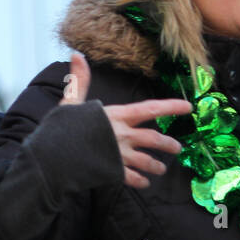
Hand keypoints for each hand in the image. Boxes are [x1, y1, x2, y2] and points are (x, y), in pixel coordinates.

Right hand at [60, 52, 191, 188]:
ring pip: (147, 161)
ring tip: (162, 169)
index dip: (170, 107)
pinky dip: (140, 182)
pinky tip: (144, 184)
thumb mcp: (71, 102)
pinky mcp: (112, 172)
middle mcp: (122, 135)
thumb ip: (80, 81)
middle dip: (168, 145)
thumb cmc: (60, 128)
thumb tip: (77, 55)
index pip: (149, 109)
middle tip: (178, 148)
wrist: (51, 158)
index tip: (188, 107)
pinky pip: (132, 178)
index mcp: (116, 116)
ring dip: (156, 166)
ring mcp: (119, 155)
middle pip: (154, 139)